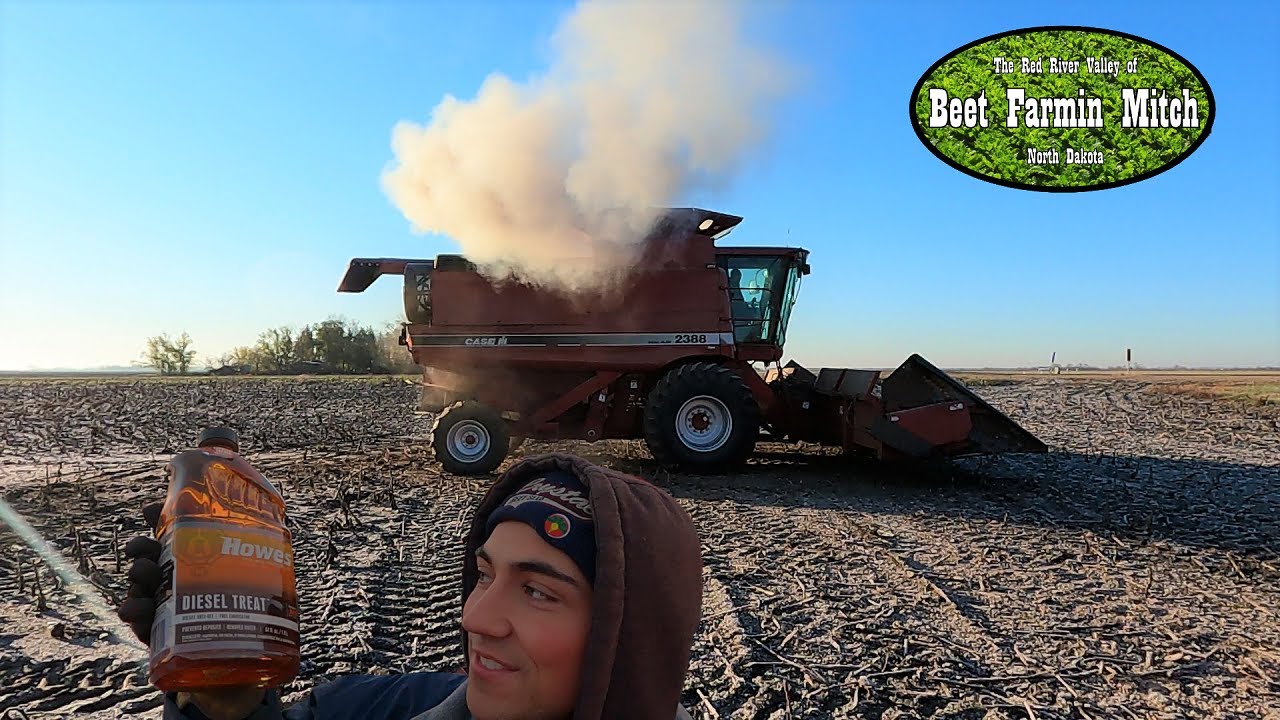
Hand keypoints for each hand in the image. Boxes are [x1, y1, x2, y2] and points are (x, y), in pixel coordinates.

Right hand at [116, 500, 267, 719]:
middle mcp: (179, 581)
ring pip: (143, 587)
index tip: (150, 508)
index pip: (175, 534)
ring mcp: (168, 609)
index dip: (159, 518)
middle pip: (152, 558)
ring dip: (137, 577)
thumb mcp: (263, 579)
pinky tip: (133, 610)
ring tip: (142, 575)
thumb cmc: (250, 615)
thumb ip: (267, 551)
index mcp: (199, 561)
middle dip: (142, 547)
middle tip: (142, 546)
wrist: (244, 668)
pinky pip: (142, 624)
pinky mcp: (163, 638)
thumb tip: (282, 515)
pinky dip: (134, 614)